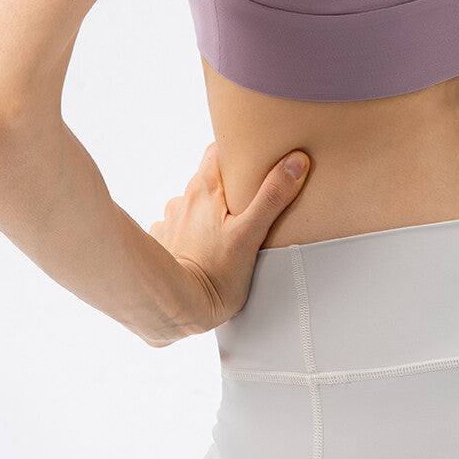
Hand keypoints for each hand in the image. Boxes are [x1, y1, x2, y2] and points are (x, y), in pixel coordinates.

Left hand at [149, 141, 310, 341]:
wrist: (174, 307)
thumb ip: (272, 197)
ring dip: (208, 210)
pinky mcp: (162, 242)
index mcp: (205, 188)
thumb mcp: (251, 234)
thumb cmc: (214, 274)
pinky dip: (191, 232)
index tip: (253, 158)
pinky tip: (203, 249)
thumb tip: (295, 161)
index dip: (235, 151)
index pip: (217, 150)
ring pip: (193, 204)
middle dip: (228, 184)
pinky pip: (179, 227)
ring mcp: (170, 220)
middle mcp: (183, 199)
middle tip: (249, 200)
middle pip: (208, 178)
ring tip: (227, 230)